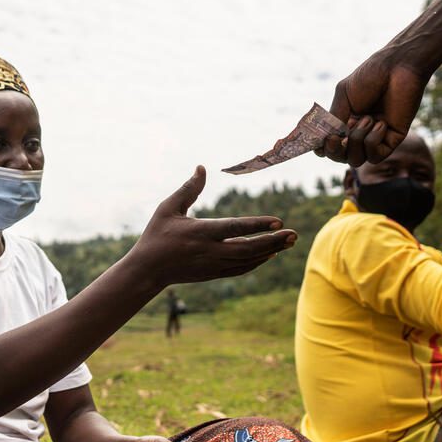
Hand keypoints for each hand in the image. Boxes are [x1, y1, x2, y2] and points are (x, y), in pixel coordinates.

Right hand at [130, 166, 296, 286]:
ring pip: (248, 260)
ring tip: (289, 241)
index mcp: (200, 233)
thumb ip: (188, 189)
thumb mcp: (168, 208)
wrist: (147, 270)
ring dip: (270, 251)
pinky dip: (257, 262)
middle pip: (248, 249)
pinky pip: (241, 269)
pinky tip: (270, 253)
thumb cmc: (156, 235)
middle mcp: (210, 251)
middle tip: (294, 234)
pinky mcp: (213, 274)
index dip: (257, 225)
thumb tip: (202, 168)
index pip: (235, 228)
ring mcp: (213, 265)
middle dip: (273, 242)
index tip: (278, 221)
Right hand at [321, 54, 430, 166]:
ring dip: (357, 140)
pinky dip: (373, 141)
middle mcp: (360, 132)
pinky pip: (375, 156)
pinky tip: (381, 123)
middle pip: (341, 157)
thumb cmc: (370, 77)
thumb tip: (325, 140)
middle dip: (334, 151)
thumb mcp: (343, 95)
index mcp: (345, 121)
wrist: (398, 68)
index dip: (323, 148)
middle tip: (335, 137)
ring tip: (368, 119)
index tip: (319, 143)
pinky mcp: (392, 140)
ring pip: (356, 160)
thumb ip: (334, 119)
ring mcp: (376, 138)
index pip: (330, 145)